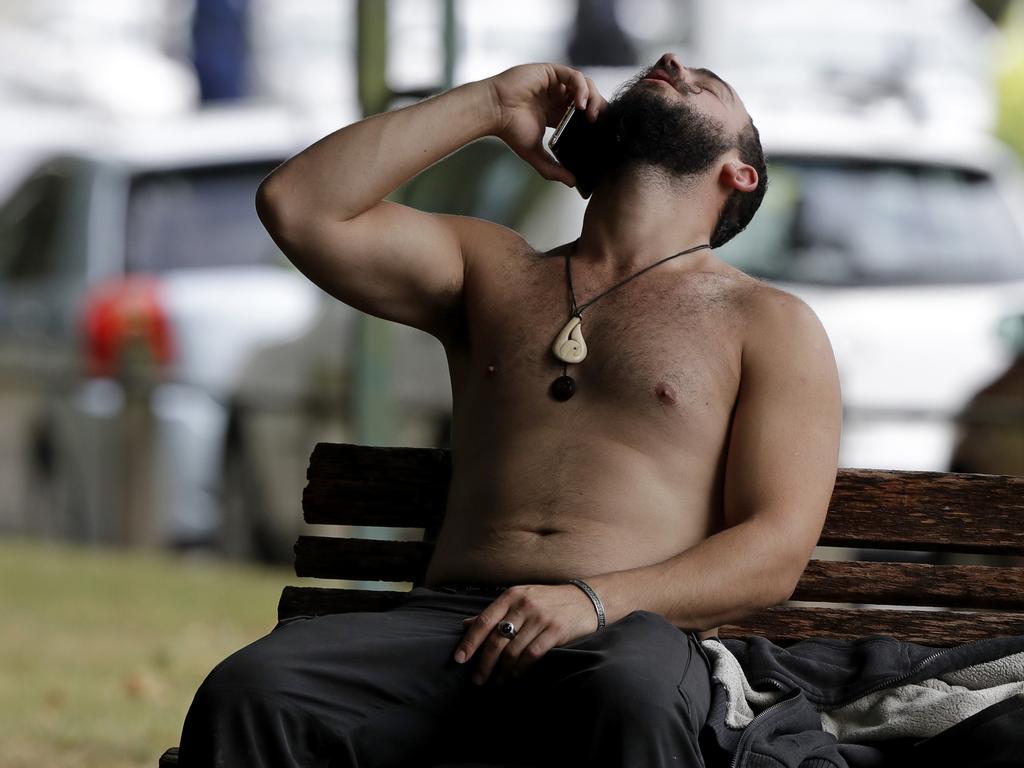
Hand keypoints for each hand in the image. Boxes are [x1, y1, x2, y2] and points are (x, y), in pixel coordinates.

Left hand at [453, 583, 599, 686]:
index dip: (470, 642)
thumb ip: (495, 612)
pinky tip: (515, 676)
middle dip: (484, 663)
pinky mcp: (555, 630)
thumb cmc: (549, 600)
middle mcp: (524, 604)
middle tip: (477, 680)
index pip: (484, 620)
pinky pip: (531, 655)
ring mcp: (540, 617)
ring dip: (502, 671)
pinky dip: (520, 669)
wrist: (587, 598)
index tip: (459, 659)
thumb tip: (465, 624)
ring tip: (497, 682)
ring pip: (513, 651)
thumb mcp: (521, 598)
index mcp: (511, 595)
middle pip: (496, 640)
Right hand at [485, 63, 607, 185]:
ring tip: (591, 114)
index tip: (600, 132)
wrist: (494, 112)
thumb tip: (572, 183)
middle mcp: (557, 96)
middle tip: (599, 123)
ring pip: (585, 85)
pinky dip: (581, 88)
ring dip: (593, 98)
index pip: (583, 113)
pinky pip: (574, 76)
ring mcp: (555, 83)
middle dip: (597, 108)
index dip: (594, 120)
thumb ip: (553, 168)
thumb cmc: (509, 130)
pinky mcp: (551, 72)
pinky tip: (581, 103)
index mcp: (556, 112)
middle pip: (588, 98)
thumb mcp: (535, 153)